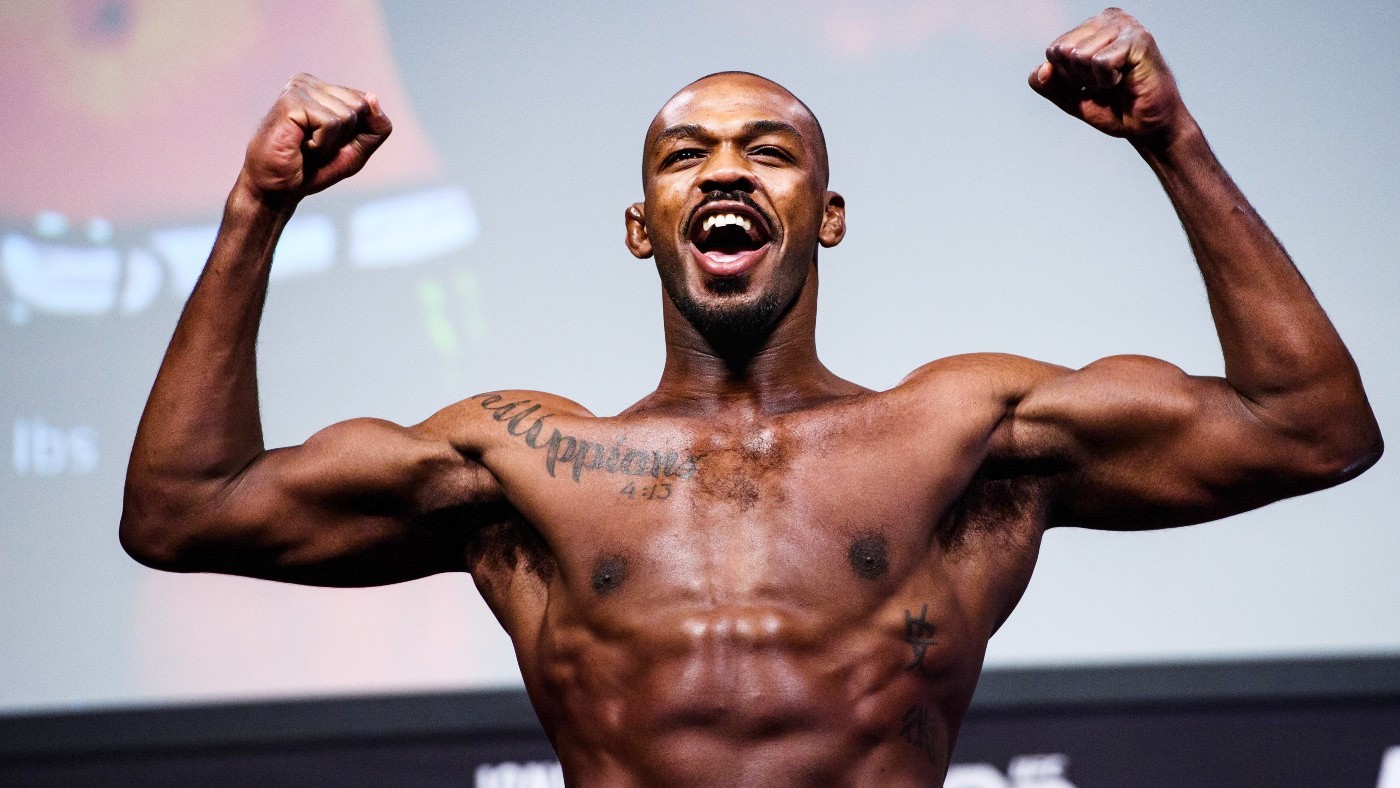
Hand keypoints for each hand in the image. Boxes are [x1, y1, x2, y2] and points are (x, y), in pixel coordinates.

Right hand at [236, 73, 391, 206]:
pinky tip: (300, 145)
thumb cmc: (313, 169)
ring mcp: (299, 88)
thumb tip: (372, 97)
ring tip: (306, 146)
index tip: (329, 144)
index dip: (356, 134)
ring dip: (331, 142)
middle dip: (345, 136)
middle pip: (361, 107)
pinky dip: (321, 144)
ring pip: (348, 115)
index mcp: (323, 89)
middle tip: (316, 146)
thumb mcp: (356, 150)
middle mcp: (310, 83)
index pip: (367, 103)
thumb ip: (375, 127)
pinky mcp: (291, 100)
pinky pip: (331, 123)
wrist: (277, 189)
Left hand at [1029, 8, 1189, 146]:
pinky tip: (1126, 80)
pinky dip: (1107, 80)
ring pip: (1079, 56)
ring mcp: (1125, 26)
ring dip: (1095, 80)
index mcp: (1092, 26)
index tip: (1093, 83)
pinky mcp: (1138, 39)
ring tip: (1117, 82)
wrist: (1148, 127)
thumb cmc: (1116, 108)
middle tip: (1106, 84)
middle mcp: (1108, 19)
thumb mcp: (1073, 98)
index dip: (1067, 76)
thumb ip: (1051, 85)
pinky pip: (1099, 62)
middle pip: (1062, 50)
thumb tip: (1037, 72)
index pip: (1054, 50)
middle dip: (1079, 77)